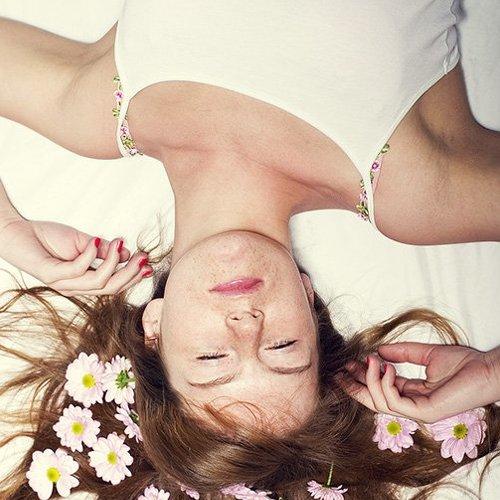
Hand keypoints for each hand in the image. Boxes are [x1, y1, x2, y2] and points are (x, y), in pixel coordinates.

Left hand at [0, 218, 152, 295]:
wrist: (14, 231)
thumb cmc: (48, 236)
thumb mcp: (84, 241)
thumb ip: (105, 250)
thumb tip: (128, 253)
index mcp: (84, 281)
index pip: (114, 285)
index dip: (133, 277)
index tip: (149, 263)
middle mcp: (75, 287)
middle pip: (111, 288)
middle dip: (130, 273)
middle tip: (143, 256)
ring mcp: (63, 283)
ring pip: (98, 282)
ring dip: (114, 262)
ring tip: (120, 242)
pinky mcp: (51, 275)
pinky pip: (78, 269)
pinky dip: (91, 254)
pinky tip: (97, 240)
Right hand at [341, 342, 498, 422]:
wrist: (487, 369)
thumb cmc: (464, 363)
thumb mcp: (425, 354)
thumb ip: (401, 353)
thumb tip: (378, 351)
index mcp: (414, 394)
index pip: (381, 389)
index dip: (364, 377)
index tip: (349, 363)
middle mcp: (414, 406)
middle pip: (375, 401)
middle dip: (355, 387)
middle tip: (339, 372)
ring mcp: (419, 411)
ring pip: (381, 403)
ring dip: (370, 380)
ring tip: (369, 360)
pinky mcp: (426, 412)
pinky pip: (394, 402)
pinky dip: (385, 383)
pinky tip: (385, 366)